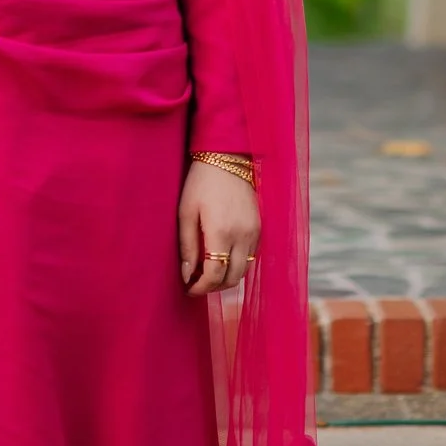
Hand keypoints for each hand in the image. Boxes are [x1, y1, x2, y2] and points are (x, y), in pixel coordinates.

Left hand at [178, 156, 260, 297]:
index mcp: (221, 232)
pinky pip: (251, 256)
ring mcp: (255, 231)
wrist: (227, 157)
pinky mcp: (260, 227)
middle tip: (197, 284)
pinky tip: (222, 258)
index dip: (201, 288)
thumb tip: (187, 275)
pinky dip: (237, 264)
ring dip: (227, 277)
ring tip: (208, 273)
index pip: (215, 275)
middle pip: (233, 278)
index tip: (189, 289)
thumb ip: (187, 246)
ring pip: (244, 270)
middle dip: (214, 287)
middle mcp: (242, 235)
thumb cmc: (201, 183)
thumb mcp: (186, 212)